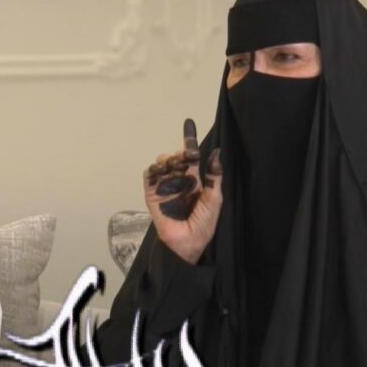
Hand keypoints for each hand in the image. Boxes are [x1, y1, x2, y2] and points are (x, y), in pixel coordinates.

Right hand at [143, 118, 222, 264]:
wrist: (188, 243)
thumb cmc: (204, 224)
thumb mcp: (215, 198)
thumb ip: (214, 175)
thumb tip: (216, 152)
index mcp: (194, 181)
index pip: (191, 157)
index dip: (189, 140)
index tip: (189, 123)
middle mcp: (178, 181)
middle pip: (175, 158)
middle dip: (180, 152)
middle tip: (188, 156)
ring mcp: (164, 187)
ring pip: (162, 163)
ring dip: (168, 159)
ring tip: (176, 165)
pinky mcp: (152, 194)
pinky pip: (149, 176)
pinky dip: (154, 169)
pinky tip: (161, 169)